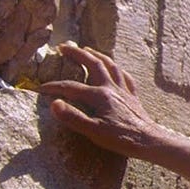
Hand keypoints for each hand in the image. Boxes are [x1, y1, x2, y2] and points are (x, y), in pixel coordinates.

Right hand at [36, 44, 164, 159]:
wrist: (149, 141)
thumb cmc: (121, 138)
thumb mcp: (93, 131)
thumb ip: (73, 117)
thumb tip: (54, 104)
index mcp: (99, 95)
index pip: (71, 87)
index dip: (54, 87)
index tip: (40, 88)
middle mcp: (111, 88)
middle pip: (93, 63)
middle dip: (77, 54)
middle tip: (63, 47)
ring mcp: (124, 90)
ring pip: (110, 65)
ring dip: (97, 55)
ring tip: (87, 50)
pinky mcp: (133, 96)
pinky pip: (124, 76)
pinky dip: (117, 69)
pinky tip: (115, 68)